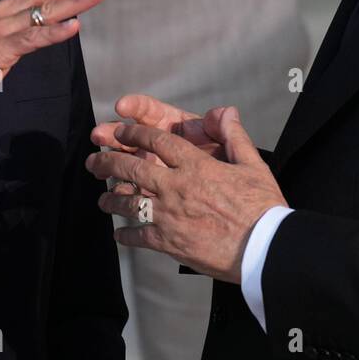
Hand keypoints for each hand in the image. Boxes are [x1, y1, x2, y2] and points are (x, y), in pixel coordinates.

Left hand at [86, 106, 287, 282]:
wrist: (263, 247)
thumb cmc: (261, 206)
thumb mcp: (253, 165)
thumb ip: (235, 137)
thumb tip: (227, 112)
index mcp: (195, 166)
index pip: (157, 142)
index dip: (134, 134)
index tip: (120, 131)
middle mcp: (176, 187)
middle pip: (132, 169)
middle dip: (109, 161)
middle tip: (95, 160)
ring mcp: (169, 215)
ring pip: (129, 203)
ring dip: (112, 199)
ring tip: (102, 199)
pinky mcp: (169, 242)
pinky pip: (139, 236)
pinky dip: (126, 235)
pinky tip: (119, 235)